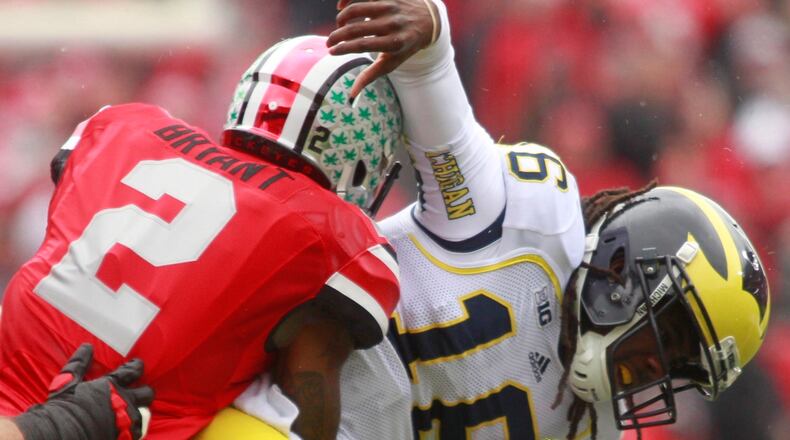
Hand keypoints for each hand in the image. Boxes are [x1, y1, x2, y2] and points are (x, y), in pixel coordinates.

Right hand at [15, 344, 153, 439]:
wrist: (60, 434)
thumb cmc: (62, 407)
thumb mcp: (68, 382)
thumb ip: (79, 364)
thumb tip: (87, 346)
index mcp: (111, 386)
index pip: (132, 371)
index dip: (136, 367)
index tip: (138, 364)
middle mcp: (123, 401)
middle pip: (146, 393)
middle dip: (145, 392)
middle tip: (141, 392)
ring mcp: (125, 420)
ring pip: (145, 414)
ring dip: (141, 412)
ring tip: (136, 412)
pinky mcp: (124, 436)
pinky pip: (138, 432)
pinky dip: (134, 430)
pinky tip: (129, 429)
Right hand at [327, 0, 438, 97]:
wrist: (429, 20)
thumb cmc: (405, 46)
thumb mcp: (392, 63)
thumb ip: (370, 76)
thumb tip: (351, 96)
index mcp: (394, 43)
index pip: (363, 45)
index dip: (344, 48)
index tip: (331, 52)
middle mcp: (392, 23)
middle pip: (356, 28)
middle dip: (337, 35)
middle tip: (329, 42)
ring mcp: (390, 6)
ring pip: (357, 8)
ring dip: (342, 18)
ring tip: (339, 25)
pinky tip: (341, 6)